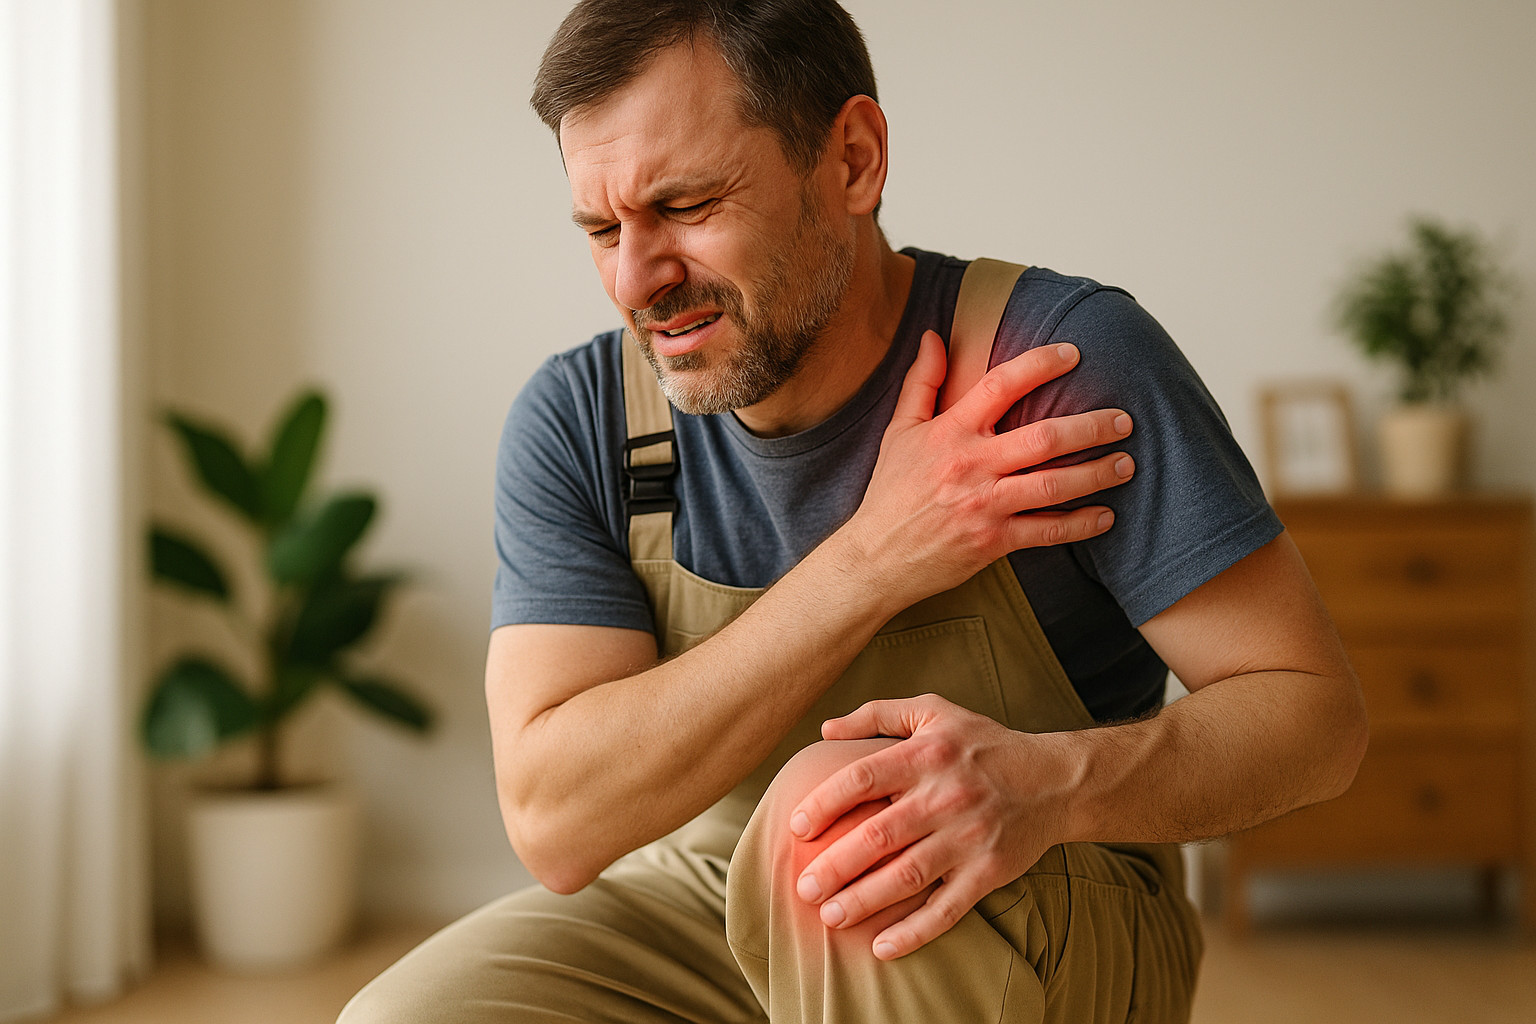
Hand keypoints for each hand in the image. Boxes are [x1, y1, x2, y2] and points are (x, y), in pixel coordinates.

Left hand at [788, 694, 1074, 959]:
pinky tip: (882, 947)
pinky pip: (948, 909)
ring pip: (907, 876)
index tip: (796, 827)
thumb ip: (877, 714)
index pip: (863, 777)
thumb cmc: (983, 744)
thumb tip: (825, 729)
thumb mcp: (934, 713)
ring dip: (864, 901)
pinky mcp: (989, 871)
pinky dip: (915, 932)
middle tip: (803, 888)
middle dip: (835, 866)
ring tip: (829, 918)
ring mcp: (969, 837)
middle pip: (879, 835)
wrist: (1055, 780)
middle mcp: (946, 796)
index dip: (824, 802)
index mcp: (926, 755)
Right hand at [843, 330, 1132, 607]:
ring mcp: (984, 504)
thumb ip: (922, 382)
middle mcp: (971, 464)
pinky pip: (1047, 530)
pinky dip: (1081, 524)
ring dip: (1097, 473)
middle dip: (1092, 427)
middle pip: (1045, 437)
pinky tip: (1105, 516)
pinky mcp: (993, 541)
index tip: (1073, 354)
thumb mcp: (899, 431)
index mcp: (950, 432)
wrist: (876, 557)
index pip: (1000, 385)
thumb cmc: (890, 492)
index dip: (1040, 364)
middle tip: (1123, 420)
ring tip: (1126, 464)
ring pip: (1055, 484)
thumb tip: (933, 336)